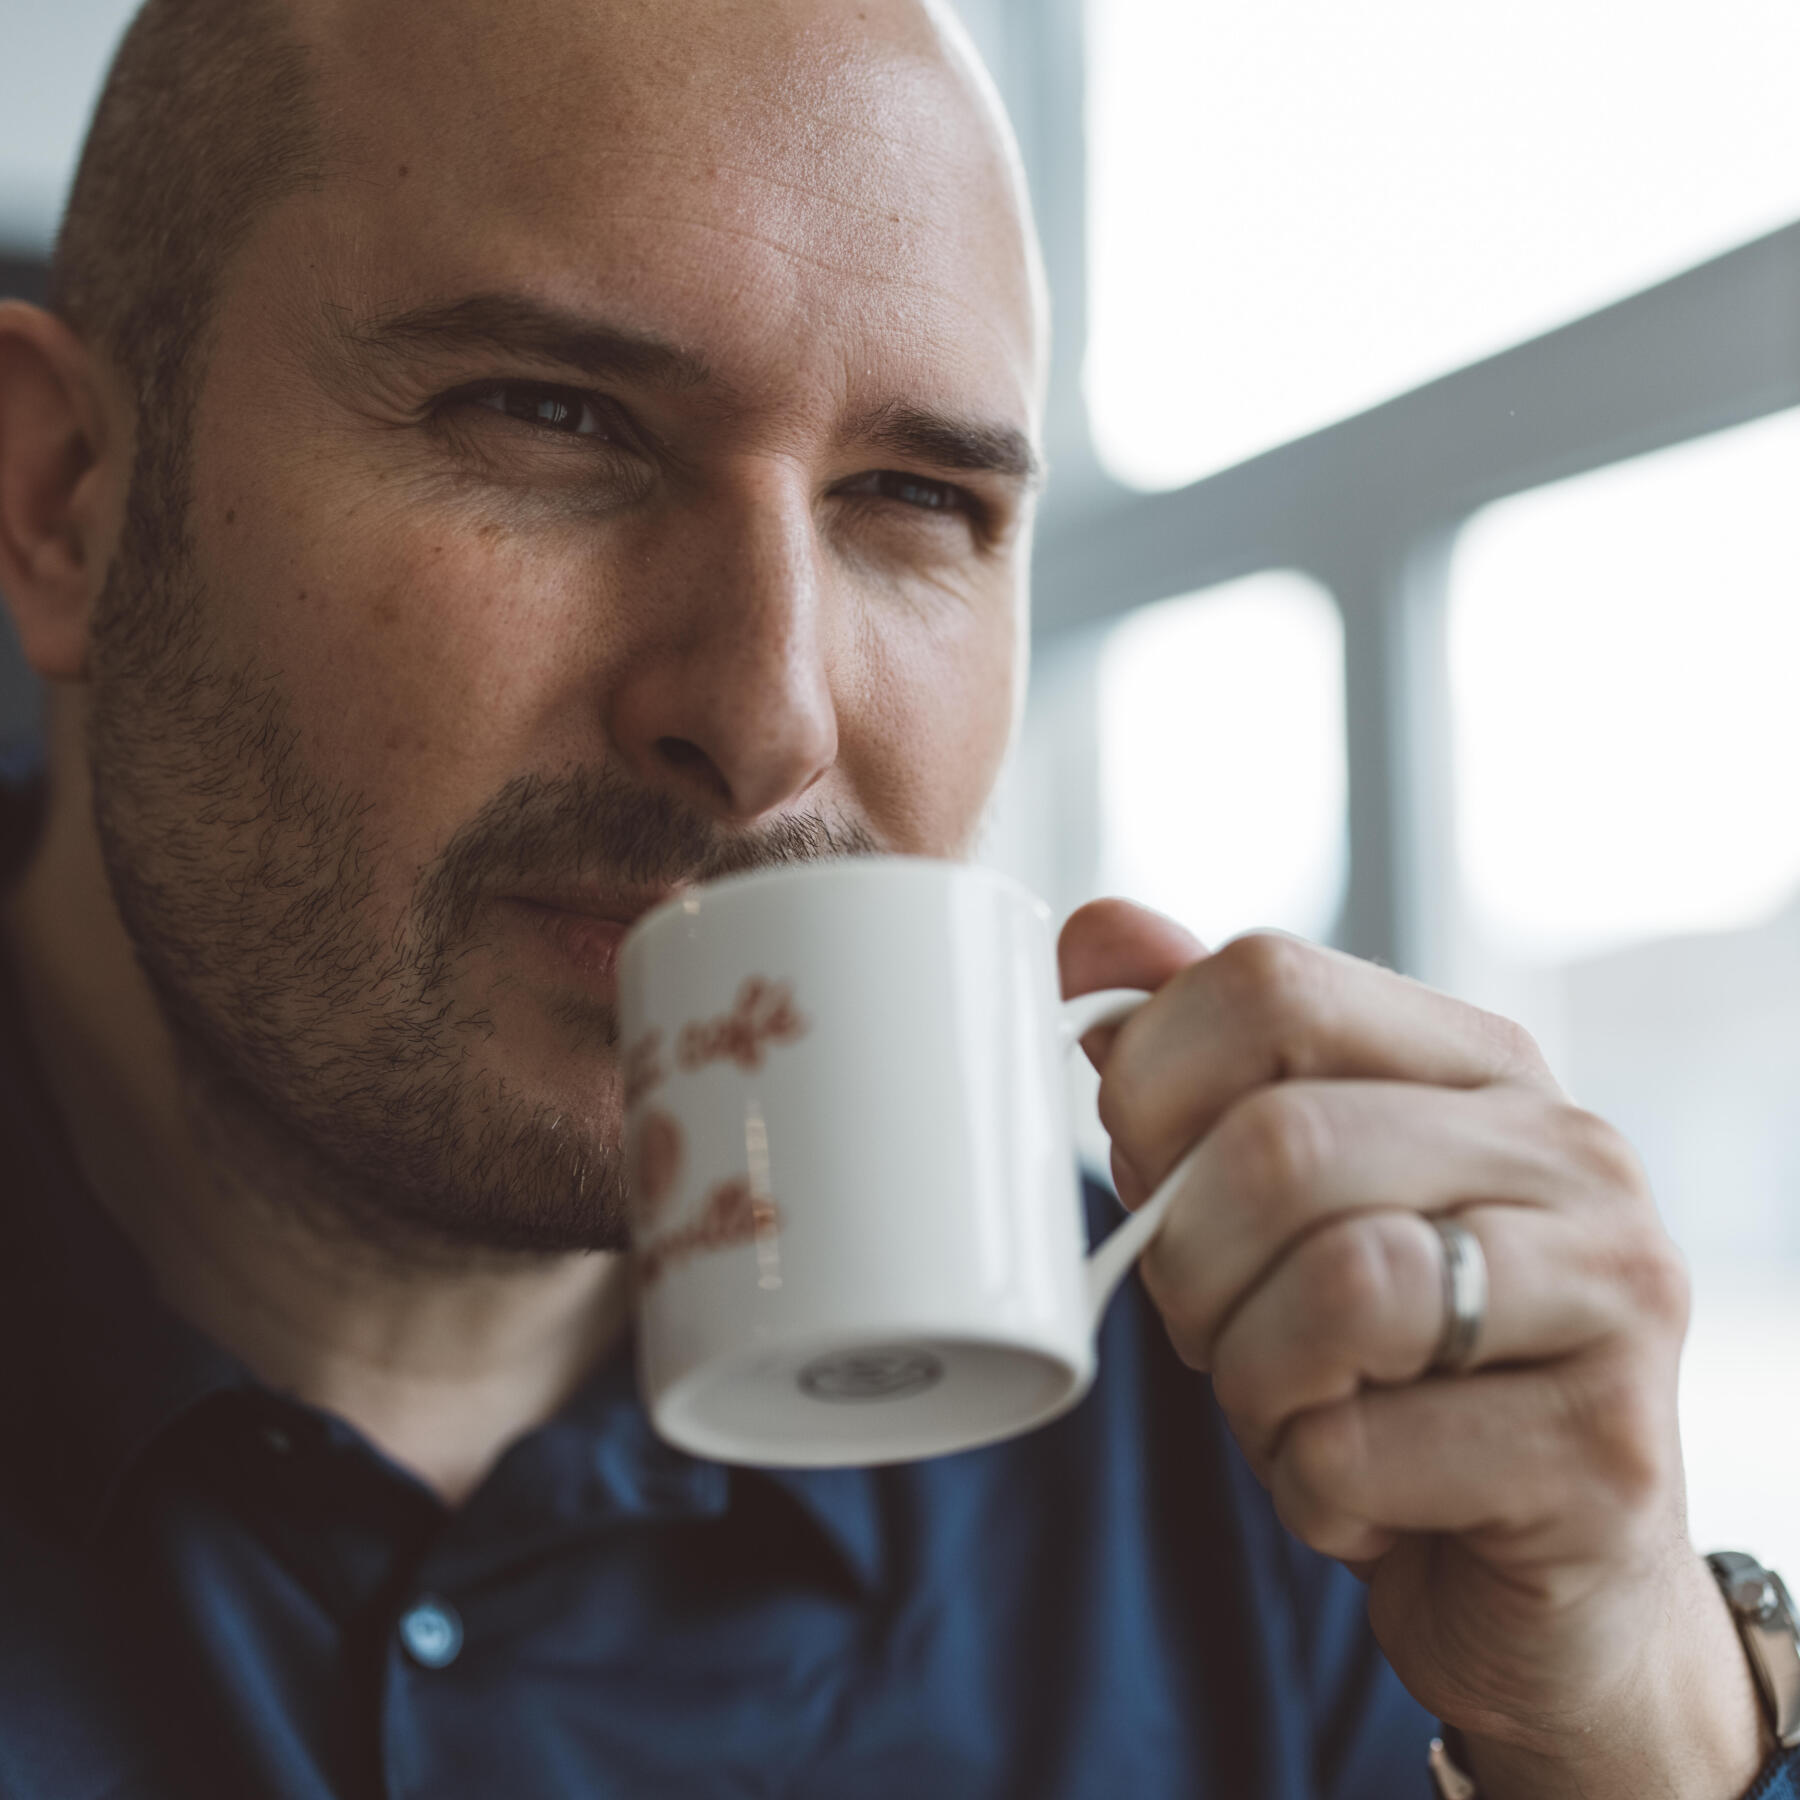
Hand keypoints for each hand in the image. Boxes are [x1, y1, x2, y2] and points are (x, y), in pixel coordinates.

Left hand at [1060, 900, 1769, 1799]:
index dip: (1149, 1083)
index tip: (1143, 1173)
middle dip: (1191, 1264)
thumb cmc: (1386, 1366)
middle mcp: (1567, 1148)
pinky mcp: (1603, 1447)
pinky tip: (1357, 1492)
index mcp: (1478, 1060)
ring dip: (1250, 1380)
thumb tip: (1094, 938)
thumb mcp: (1283, 1201)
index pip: (1268, 981)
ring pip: (1336, 1286)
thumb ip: (1202, 1067)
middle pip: (1282, 1142)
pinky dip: (1308, 1487)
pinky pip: (1359, 1447)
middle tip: (1213, 1327)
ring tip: (1290, 1407)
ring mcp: (1611, 1290)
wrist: (1538, 1575)